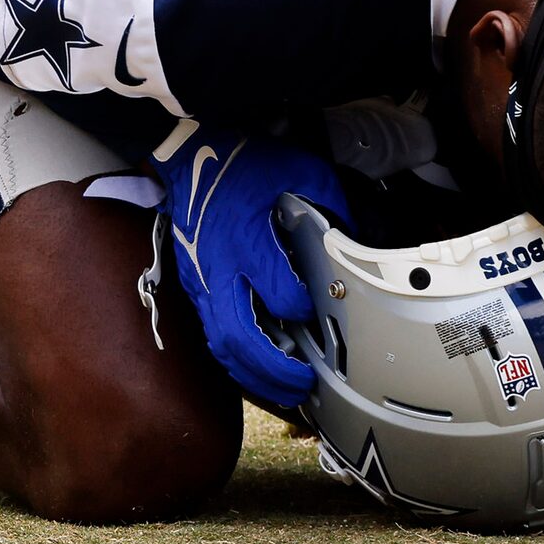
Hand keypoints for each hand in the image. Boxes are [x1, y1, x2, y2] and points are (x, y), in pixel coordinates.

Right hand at [155, 133, 347, 412]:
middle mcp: (219, 266)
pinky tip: (259, 374)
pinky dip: (236, 362)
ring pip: (222, 345)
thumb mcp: (297, 168)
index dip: (301, 308)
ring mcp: (202, 280)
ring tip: (286, 391)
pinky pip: (212, 336)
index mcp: (246, 237)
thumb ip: (329, 201)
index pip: (276, 288)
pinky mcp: (194, 287)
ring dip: (254, 375)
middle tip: (305, 383)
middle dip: (275, 368)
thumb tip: (354, 235)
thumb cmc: (243, 162)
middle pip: (240, 334)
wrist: (189, 152)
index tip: (319, 313)